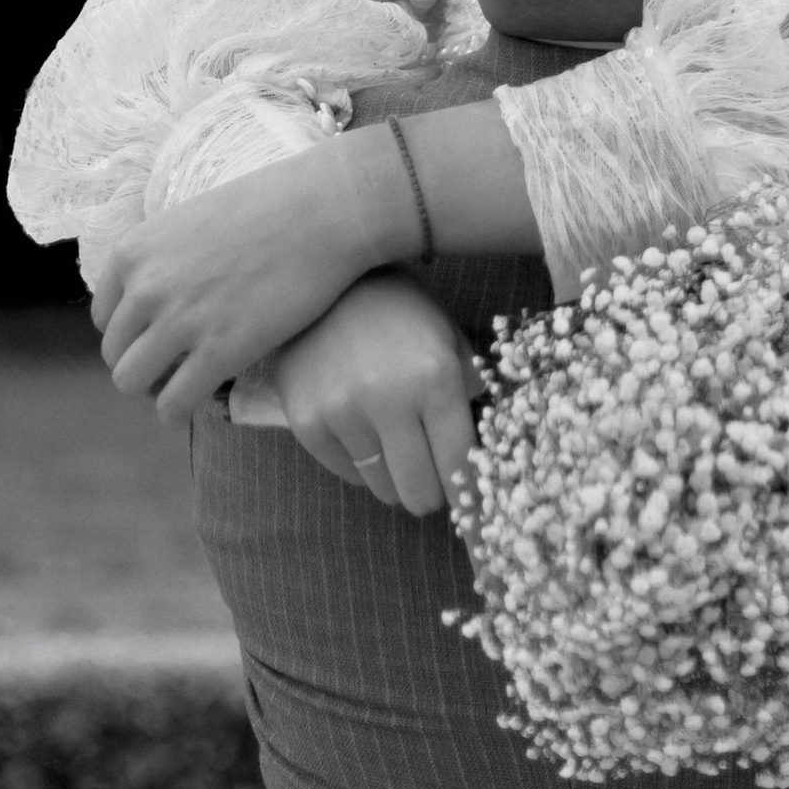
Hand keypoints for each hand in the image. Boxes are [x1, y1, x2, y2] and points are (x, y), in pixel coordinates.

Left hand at [91, 136, 385, 422]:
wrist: (322, 210)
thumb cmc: (271, 205)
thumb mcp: (194, 220)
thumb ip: (167, 258)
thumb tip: (164, 293)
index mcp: (134, 252)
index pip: (105, 316)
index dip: (133, 333)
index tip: (159, 338)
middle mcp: (145, 288)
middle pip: (116, 353)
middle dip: (143, 362)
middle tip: (178, 364)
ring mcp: (179, 322)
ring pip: (131, 382)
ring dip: (155, 389)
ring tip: (185, 384)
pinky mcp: (218, 353)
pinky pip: (173, 404)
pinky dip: (178, 413)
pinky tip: (196, 405)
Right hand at [270, 271, 482, 515]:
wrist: (326, 282)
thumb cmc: (400, 310)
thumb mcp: (448, 337)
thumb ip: (469, 389)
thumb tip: (482, 451)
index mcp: (435, 377)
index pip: (458, 464)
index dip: (467, 492)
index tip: (470, 506)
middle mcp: (389, 400)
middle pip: (419, 490)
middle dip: (430, 495)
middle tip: (432, 489)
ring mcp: (342, 413)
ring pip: (382, 486)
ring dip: (395, 479)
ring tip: (397, 452)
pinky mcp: (307, 421)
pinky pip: (346, 472)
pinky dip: (361, 466)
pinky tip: (366, 437)